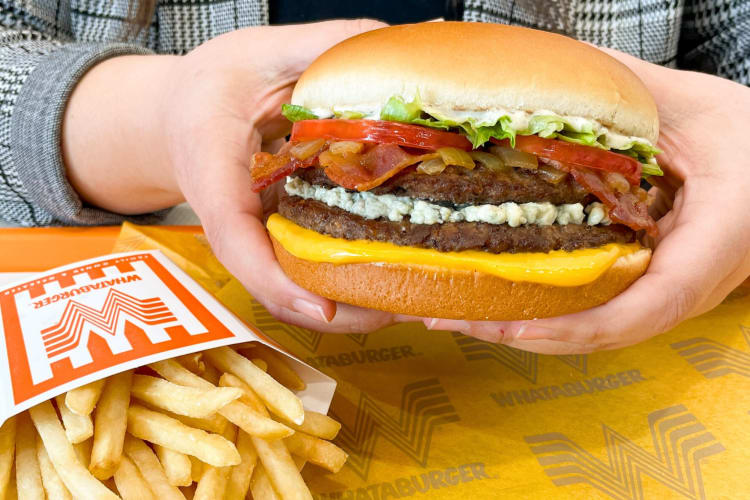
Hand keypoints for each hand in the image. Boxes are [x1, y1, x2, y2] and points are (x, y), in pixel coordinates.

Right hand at [64, 20, 416, 332]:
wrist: (178, 114)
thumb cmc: (213, 83)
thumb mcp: (262, 52)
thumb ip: (323, 46)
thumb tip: (397, 38)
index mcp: (212, 171)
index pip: (234, 238)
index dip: (277, 281)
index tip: (326, 308)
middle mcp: (232, 218)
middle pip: (274, 282)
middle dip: (336, 310)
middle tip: (406, 310)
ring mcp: (255, 235)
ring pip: (293, 287)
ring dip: (350, 306)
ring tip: (414, 303)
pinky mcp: (274, 236)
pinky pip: (305, 269)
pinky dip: (346, 280)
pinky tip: (395, 273)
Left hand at [424, 52, 749, 353]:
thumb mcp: (696, 108)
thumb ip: (632, 91)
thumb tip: (561, 64)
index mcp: (707, 248)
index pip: (642, 309)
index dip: (573, 326)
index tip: (509, 323)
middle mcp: (684, 286)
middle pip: (598, 331)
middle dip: (520, 331)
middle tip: (449, 316)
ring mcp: (664, 292)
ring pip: (589, 327)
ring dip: (520, 325)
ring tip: (455, 311)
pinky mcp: (647, 282)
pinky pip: (591, 305)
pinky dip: (541, 305)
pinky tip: (495, 291)